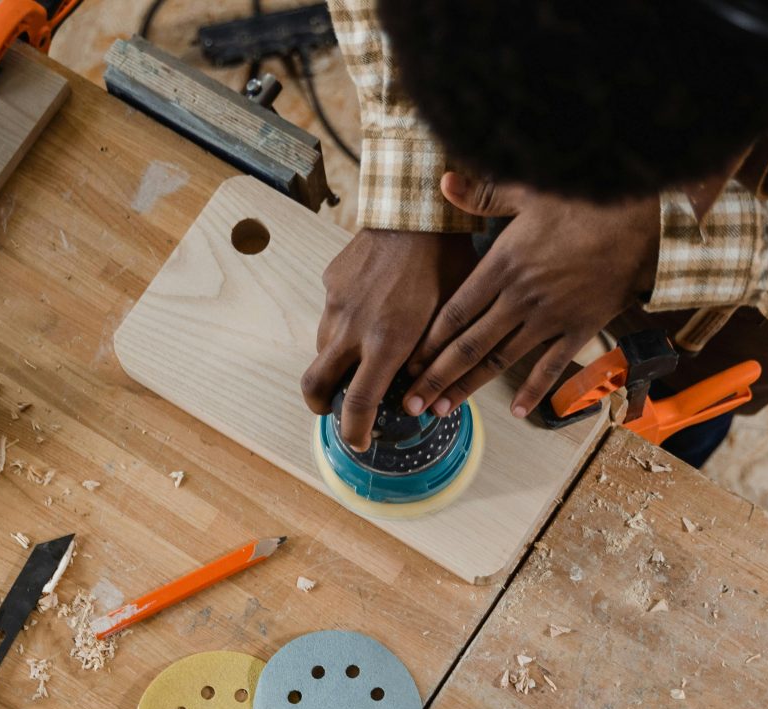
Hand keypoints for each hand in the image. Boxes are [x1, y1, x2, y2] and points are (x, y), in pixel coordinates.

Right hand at [303, 229, 478, 451]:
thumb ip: (433, 360)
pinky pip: (330, 312)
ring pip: (322, 348)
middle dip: (321, 406)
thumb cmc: (446, 262)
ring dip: (335, 363)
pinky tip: (368, 312)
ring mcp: (337, 302)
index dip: (354, 430)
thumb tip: (427, 396)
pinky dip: (342, 325)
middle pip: (315, 385)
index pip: (357, 404)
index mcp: (385, 342)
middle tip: (335, 411)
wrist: (419, 208)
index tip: (359, 441)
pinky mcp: (332, 279)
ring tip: (359, 359)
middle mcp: (351, 327)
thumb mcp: (451, 319)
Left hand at [403, 173, 659, 419]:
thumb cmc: (583, 199)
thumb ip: (482, 193)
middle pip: (469, 345)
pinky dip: (535, 390)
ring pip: (501, 359)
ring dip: (471, 387)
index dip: (428, 342)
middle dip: (437, 377)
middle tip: (411, 403)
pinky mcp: (581, 327)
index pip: (454, 312)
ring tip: (446, 411)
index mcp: (502, 265)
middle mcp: (521, 297)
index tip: (407, 363)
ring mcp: (551, 317)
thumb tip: (442, 181)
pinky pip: (552, 365)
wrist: (641, 219)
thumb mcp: (528, 190)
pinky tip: (518, 410)